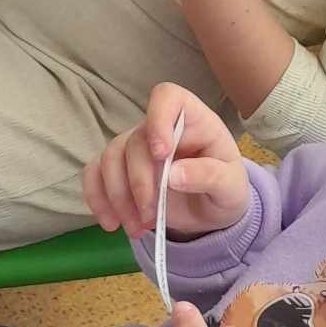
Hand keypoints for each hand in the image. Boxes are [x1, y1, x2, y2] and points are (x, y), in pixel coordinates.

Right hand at [84, 83, 248, 240]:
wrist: (210, 211)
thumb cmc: (224, 188)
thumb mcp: (231, 187)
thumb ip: (210, 176)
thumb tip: (173, 175)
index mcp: (193, 121)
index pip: (168, 97)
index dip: (158, 119)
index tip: (161, 154)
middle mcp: (159, 129)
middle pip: (135, 141)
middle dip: (139, 183)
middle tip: (150, 217)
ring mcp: (135, 148)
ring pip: (110, 158)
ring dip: (118, 197)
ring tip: (136, 229)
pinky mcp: (118, 170)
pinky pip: (95, 174)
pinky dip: (97, 199)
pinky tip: (111, 223)